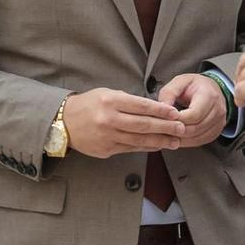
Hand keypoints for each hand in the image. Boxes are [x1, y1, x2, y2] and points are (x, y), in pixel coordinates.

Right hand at [60, 88, 185, 158]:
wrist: (64, 122)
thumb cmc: (89, 104)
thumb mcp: (107, 93)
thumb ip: (128, 101)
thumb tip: (154, 109)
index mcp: (110, 101)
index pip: (141, 106)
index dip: (160, 110)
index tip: (175, 113)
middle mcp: (109, 119)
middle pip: (143, 125)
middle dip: (165, 127)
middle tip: (181, 128)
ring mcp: (107, 136)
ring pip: (139, 140)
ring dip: (159, 141)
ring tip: (174, 141)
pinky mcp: (106, 150)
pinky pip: (130, 149)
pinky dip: (146, 148)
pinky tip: (157, 146)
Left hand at [158, 74, 229, 147]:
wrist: (210, 89)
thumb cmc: (195, 85)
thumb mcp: (179, 82)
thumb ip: (169, 93)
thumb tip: (160, 109)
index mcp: (209, 95)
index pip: (194, 114)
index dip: (178, 119)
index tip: (164, 119)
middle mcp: (218, 110)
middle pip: (195, 128)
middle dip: (176, 130)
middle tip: (162, 129)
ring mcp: (219, 122)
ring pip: (197, 138)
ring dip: (180, 138)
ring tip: (167, 134)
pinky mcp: (216, 132)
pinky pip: (200, 141)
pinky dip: (186, 142)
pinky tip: (176, 138)